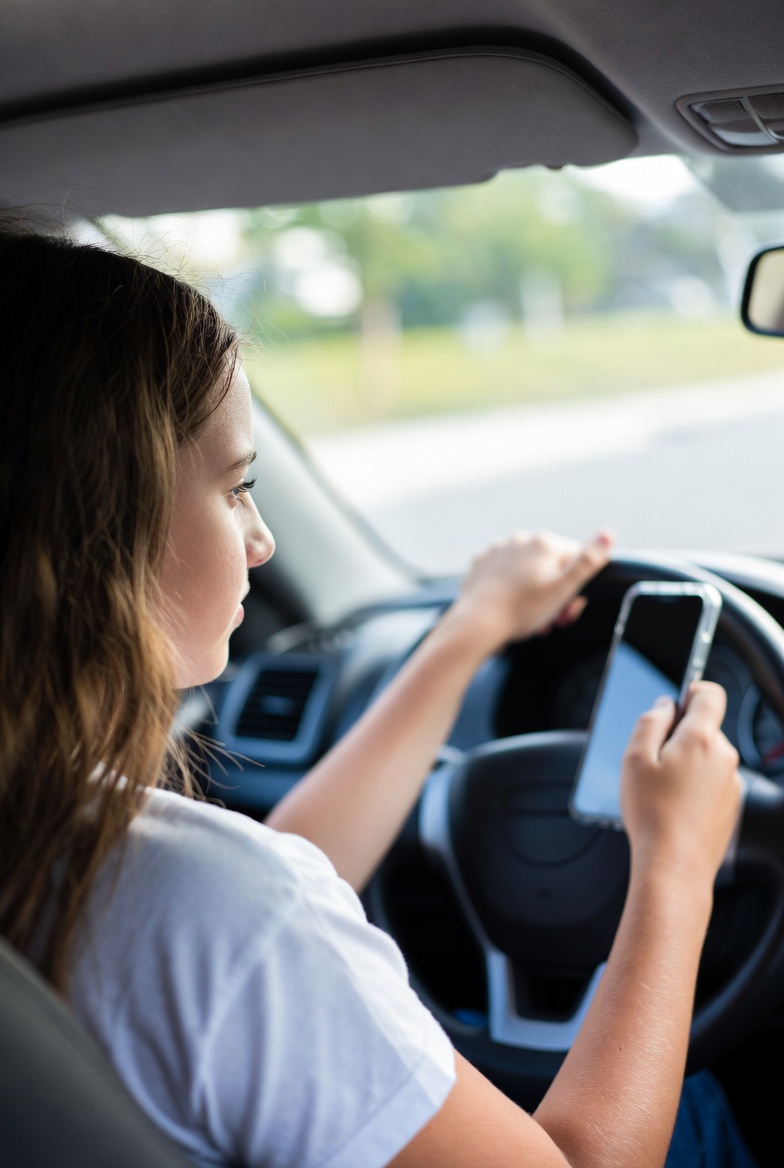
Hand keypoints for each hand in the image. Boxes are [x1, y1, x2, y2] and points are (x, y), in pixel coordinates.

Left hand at [449, 529, 614, 652]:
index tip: (569, 608)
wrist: (477, 623)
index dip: (577, 588)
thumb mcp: (563, 589)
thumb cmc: (521, 610)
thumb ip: (588, 561)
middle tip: (551, 619)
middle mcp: (520, 539)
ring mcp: (498, 549)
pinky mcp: (481, 562)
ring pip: (527, 570)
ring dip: (534, 592)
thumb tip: (609, 533)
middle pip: (550, 566)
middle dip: (555, 593)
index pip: (575, 560)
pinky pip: (505, 573)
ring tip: (530, 617)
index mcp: (544, 543)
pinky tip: (510, 604)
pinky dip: (510, 587)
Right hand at [621, 681, 741, 882]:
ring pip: (708, 757)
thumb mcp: (634, 758)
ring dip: (688, 764)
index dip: (691, 691)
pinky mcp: (732, 805)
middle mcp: (724, 756)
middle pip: (705, 728)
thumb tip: (664, 706)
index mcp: (701, 738)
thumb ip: (650, 721)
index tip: (676, 703)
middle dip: (681, 736)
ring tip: (662, 790)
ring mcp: (732, 783)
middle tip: (654, 761)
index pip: (710, 694)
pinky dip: (696, 787)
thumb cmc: (652, 814)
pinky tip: (675, 806)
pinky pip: (713, 782)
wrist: (674, 866)